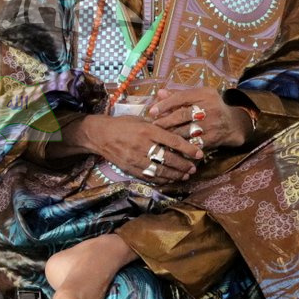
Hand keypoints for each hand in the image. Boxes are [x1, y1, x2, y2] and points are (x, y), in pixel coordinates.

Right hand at [67, 112, 202, 185]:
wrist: (99, 135)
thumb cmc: (122, 124)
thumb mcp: (140, 119)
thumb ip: (157, 125)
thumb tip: (176, 128)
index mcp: (147, 130)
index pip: (173, 141)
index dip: (188, 149)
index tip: (199, 154)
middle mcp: (143, 145)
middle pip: (169, 158)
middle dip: (184, 165)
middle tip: (194, 168)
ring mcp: (135, 158)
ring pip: (160, 170)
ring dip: (175, 174)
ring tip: (185, 175)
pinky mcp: (130, 168)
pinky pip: (149, 176)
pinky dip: (161, 179)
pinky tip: (169, 179)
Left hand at [148, 87, 251, 151]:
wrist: (232, 124)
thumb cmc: (209, 107)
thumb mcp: (198, 96)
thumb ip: (178, 95)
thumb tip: (160, 93)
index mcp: (205, 94)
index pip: (181, 98)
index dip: (165, 104)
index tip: (151, 111)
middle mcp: (211, 108)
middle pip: (182, 115)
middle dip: (165, 121)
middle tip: (153, 126)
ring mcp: (212, 124)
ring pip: (185, 131)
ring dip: (170, 134)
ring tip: (158, 135)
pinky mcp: (212, 139)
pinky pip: (192, 143)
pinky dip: (180, 145)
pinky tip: (170, 145)